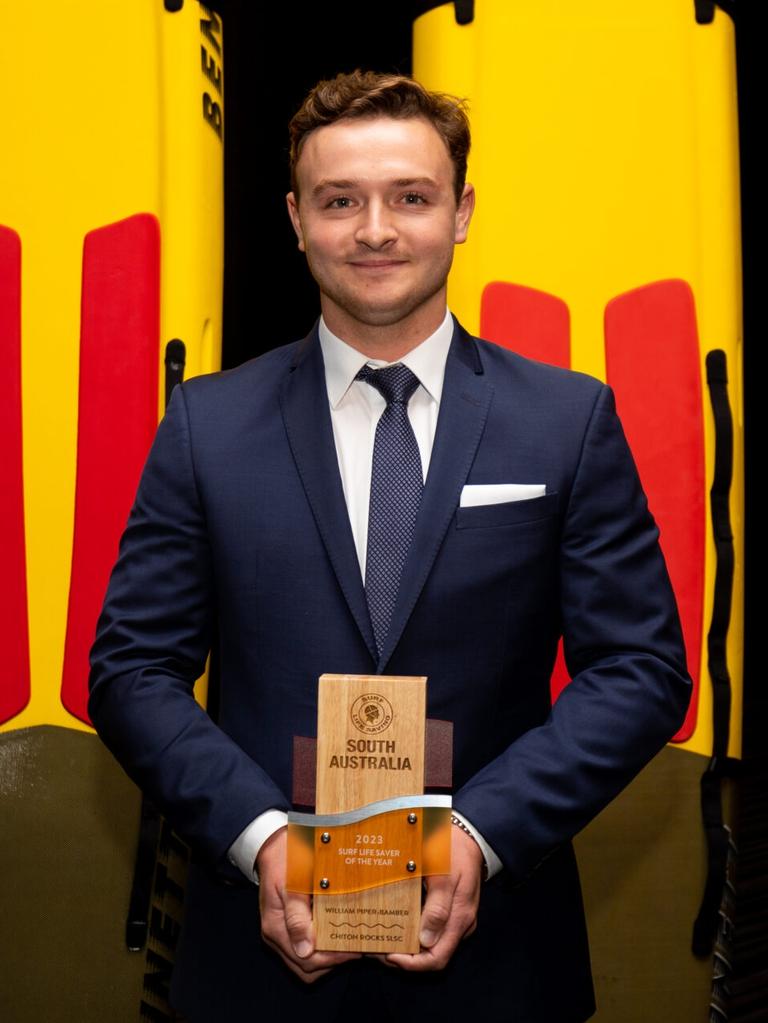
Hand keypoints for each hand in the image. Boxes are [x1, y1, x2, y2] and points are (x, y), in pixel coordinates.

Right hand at [257, 826, 360, 982]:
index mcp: (276, 927)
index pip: (306, 960)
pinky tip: (337, 932)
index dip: (333, 958)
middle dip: (333, 961)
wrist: (273, 844)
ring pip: (306, 962)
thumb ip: (297, 917)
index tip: (355, 948)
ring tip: (350, 941)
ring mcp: (282, 933)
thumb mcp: (292, 884)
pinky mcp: (288, 927)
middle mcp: (276, 936)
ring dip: (329, 956)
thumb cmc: (285, 859)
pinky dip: (322, 947)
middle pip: (307, 967)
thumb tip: (305, 951)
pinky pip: (305, 948)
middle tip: (356, 946)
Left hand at [382, 824, 482, 970]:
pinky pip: (431, 928)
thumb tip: (426, 940)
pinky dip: (413, 929)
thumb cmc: (453, 849)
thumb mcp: (443, 874)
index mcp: (460, 918)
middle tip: (378, 945)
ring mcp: (455, 917)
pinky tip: (396, 920)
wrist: (467, 833)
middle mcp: (459, 924)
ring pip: (430, 943)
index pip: (437, 959)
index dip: (412, 964)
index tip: (389, 954)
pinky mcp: (449, 909)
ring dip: (407, 943)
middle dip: (405, 955)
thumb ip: (438, 908)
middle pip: (431, 954)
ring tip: (382, 934)